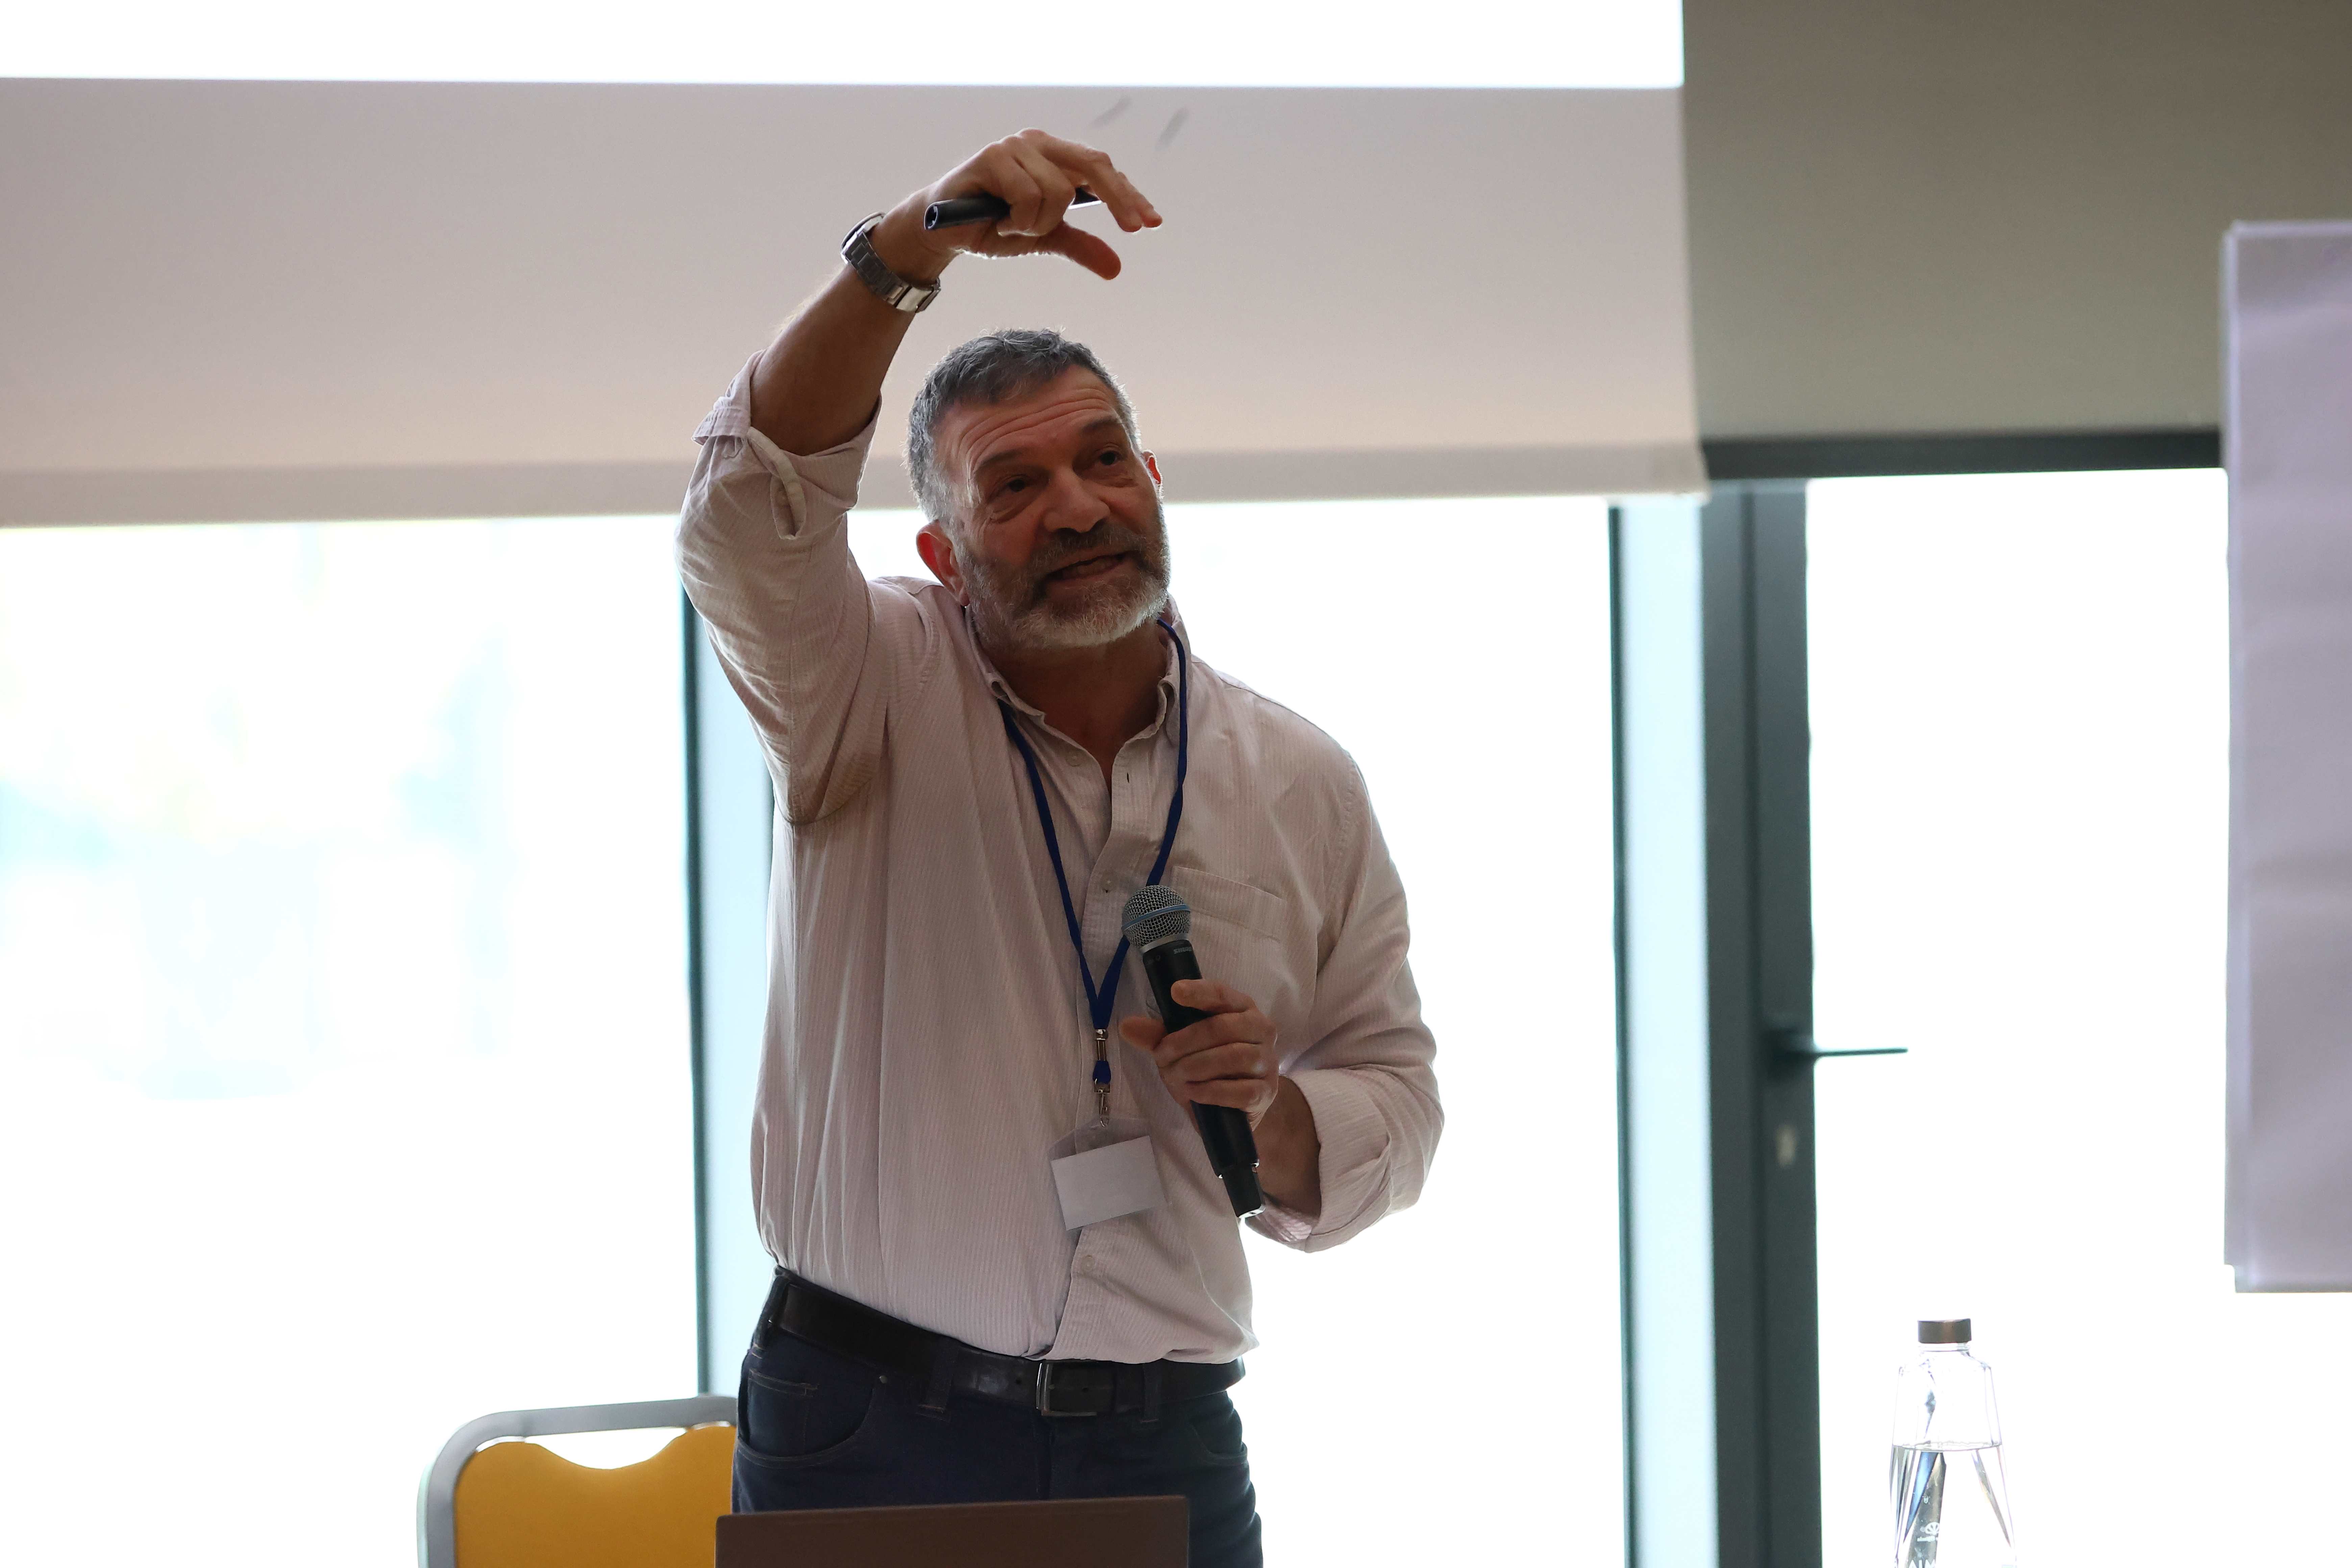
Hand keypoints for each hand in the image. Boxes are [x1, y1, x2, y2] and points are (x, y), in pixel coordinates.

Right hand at [868, 129, 1161, 285]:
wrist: (942, 232)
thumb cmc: (992, 227)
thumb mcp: (1043, 237)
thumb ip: (1079, 246)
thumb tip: (1116, 267)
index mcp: (1054, 155)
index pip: (1102, 170)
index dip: (1129, 195)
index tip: (1152, 223)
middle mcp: (1038, 142)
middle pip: (1095, 165)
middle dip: (1119, 199)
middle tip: (1136, 229)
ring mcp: (1015, 146)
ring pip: (1059, 192)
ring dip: (1039, 223)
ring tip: (1014, 225)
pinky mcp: (992, 157)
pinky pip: (1028, 196)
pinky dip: (1019, 219)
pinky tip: (999, 219)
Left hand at [1120, 979, 1281, 1126]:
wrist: (1232, 1110)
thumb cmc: (1206, 1069)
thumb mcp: (1178, 1050)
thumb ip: (1157, 1036)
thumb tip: (1126, 1026)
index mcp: (1241, 1009)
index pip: (1222, 994)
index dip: (1200, 992)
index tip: (1175, 991)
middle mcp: (1261, 1029)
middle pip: (1222, 1027)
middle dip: (1185, 1042)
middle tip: (1162, 1057)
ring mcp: (1267, 1061)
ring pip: (1233, 1057)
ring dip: (1196, 1067)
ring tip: (1177, 1077)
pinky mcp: (1266, 1092)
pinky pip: (1240, 1090)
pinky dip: (1211, 1091)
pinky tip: (1194, 1092)